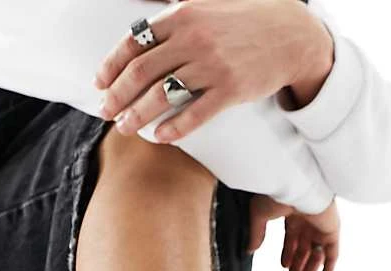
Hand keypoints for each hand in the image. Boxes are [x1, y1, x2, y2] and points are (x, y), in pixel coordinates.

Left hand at [95, 0, 333, 141]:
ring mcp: (212, 66)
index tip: (99, 82)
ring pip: (162, 95)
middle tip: (104, 111)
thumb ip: (173, 12)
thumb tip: (141, 12)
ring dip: (138, 115)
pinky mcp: (230, 90)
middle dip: (117, 94)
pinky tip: (160, 137)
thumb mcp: (206, 4)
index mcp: (182, 15)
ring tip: (125, 128)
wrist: (291, 35)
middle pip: (141, 71)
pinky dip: (174, 128)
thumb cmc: (245, 20)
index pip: (133, 41)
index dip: (111, 64)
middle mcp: (193, 39)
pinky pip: (194, 114)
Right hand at [249, 195, 339, 270]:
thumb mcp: (259, 215)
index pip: (292, 238)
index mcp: (292, 213)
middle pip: (303, 250)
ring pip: (315, 256)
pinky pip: (332, 255)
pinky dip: (328, 270)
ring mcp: (321, 226)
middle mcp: (308, 220)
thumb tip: (249, 250)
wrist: (296, 183)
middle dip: (297, 269)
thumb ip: (256, 233)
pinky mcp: (331, 231)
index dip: (288, 254)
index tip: (284, 267)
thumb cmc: (276, 193)